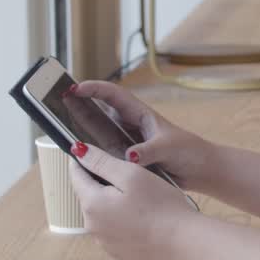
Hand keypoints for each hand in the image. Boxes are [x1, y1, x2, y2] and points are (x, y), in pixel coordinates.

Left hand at [68, 141, 200, 259]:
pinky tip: (140, 215)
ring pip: (100, 212)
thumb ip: (101, 162)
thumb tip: (78, 150)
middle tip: (127, 173)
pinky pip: (111, 228)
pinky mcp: (117, 252)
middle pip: (88, 194)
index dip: (84, 160)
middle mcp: (91, 226)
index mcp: (91, 203)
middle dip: (101, 181)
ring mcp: (103, 242)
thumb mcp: (131, 174)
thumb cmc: (160, 204)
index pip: (76, 175)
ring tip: (137, 195)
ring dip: (110, 201)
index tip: (97, 151)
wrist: (184, 242)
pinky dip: (120, 219)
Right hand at [71, 80, 216, 190]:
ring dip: (83, 129)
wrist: (201, 170)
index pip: (113, 95)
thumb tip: (129, 156)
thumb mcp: (169, 147)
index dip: (94, 89)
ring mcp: (129, 141)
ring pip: (100, 133)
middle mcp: (132, 125)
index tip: (75, 88)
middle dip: (80, 104)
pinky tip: (80, 157)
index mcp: (141, 114)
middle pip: (101, 111)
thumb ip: (149, 151)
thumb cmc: (189, 151)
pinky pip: (106, 152)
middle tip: (58, 102)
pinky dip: (94, 153)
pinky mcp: (129, 158)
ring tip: (62, 126)